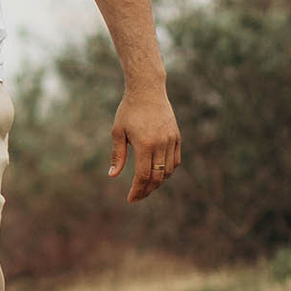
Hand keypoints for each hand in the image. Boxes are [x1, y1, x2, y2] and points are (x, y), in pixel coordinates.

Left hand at [111, 86, 181, 202]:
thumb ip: (117, 155)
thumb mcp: (117, 132)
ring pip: (168, 170)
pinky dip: (168, 170)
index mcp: (145, 145)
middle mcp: (161, 144)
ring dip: (158, 182)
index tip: (130, 199)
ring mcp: (171, 141)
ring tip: (146, 186)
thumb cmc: (128, 111)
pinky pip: (175, 160)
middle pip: (157, 177)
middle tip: (137, 196)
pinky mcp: (177, 137)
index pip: (143, 176)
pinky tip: (158, 174)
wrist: (147, 91)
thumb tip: (112, 176)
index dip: (137, 190)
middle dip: (147, 190)